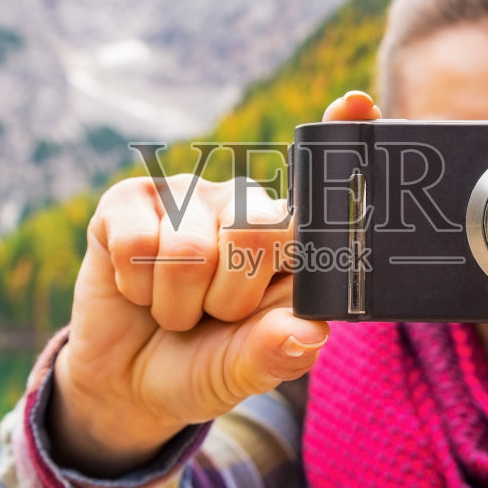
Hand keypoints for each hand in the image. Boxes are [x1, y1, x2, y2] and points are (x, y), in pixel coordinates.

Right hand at [55, 91, 383, 475]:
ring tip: (177, 309)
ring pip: (189, 252)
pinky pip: (137, 246)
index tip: (358, 104)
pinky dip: (137, 289)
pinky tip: (139, 289)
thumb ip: (276, 355)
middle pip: (254, 231)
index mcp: (291, 239)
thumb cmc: (204, 366)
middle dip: (229, 300)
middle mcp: (245, 204)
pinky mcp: (129, 198)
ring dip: (177, 305)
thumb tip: (309, 333)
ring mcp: (187, 194)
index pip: (326, 182)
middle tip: (216, 316)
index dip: (344, 137)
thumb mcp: (244, 372)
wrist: (129, 382)